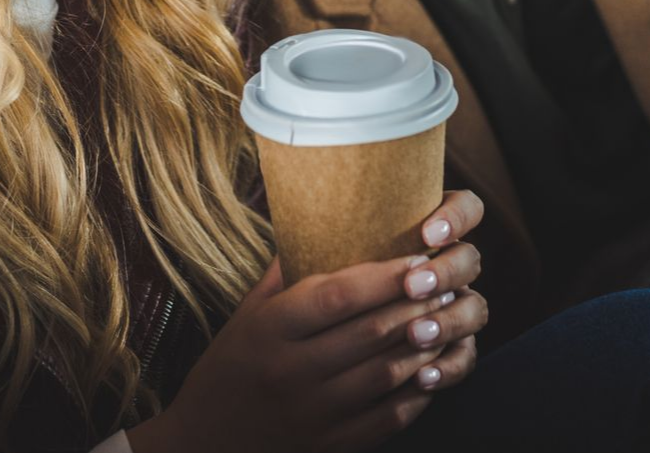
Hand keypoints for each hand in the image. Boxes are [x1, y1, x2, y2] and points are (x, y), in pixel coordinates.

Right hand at [134, 191, 486, 452]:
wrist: (202, 445)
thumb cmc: (229, 367)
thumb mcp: (247, 315)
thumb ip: (286, 273)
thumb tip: (322, 220)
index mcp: (270, 330)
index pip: (338, 296)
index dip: (384, 276)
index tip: (416, 259)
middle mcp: (291, 372)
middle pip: (371, 331)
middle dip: (417, 303)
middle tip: (446, 282)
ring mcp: (313, 414)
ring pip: (387, 373)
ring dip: (425, 343)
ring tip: (447, 318)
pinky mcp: (331, 447)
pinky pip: (389, 416)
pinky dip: (418, 389)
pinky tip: (432, 366)